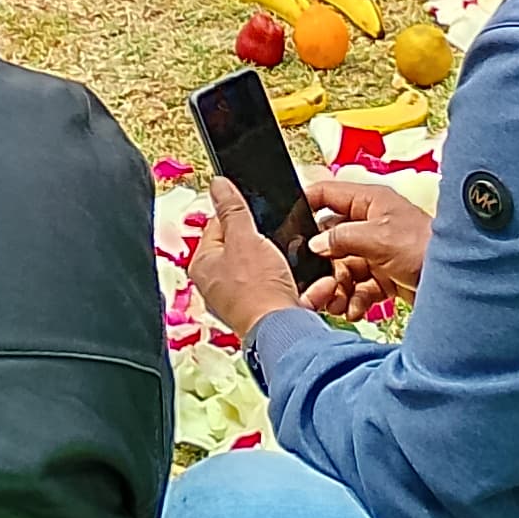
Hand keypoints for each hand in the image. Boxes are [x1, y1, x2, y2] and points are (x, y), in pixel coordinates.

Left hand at [185, 178, 304, 340]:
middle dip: (273, 244)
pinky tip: (314, 286)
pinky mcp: (269, 313)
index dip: (241, 216)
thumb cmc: (257, 291)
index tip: (257, 214)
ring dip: (292, 266)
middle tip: (281, 242)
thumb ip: (232, 209)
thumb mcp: (245, 238)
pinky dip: (304, 289)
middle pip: (248, 247)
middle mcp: (219, 285)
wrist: (285, 334)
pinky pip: (289, 292)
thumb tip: (217, 184)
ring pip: (272, 270)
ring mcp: (244, 301)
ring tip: (298, 265)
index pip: (218, 225)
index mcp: (204, 265)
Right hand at [300, 168, 432, 317]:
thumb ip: (341, 238)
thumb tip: (315, 243)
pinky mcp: (385, 276)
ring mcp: (377, 251)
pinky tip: (353, 309)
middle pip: (330, 239)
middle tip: (314, 283)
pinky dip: (353, 299)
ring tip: (333, 302)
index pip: (327, 194)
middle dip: (322, 264)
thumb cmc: (425, 247)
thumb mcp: (378, 238)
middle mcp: (370, 224)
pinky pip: (359, 287)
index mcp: (369, 202)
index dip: (305, 205)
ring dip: (335, 286)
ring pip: (342, 267)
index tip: (287, 223)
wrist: (459, 283)